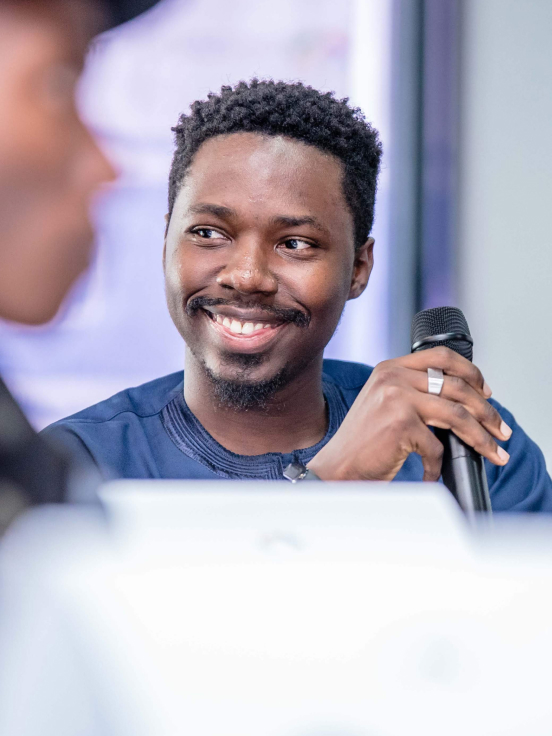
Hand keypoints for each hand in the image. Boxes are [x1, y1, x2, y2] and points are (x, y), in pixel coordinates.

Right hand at [308, 346, 510, 481]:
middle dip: (487, 412)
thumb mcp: (385, 404)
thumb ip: (414, 392)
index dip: (471, 373)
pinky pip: (437, 446)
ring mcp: (396, 398)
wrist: (336, 468)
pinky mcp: (400, 423)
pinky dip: (438, 465)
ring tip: (494, 453)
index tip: (487, 393)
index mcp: (390, 368)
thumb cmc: (363, 442)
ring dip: (481, 437)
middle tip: (501, 432)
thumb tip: (463, 401)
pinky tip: (432, 474)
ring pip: (457, 414)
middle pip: (457, 386)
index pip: (441, 356)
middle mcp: (393, 377)